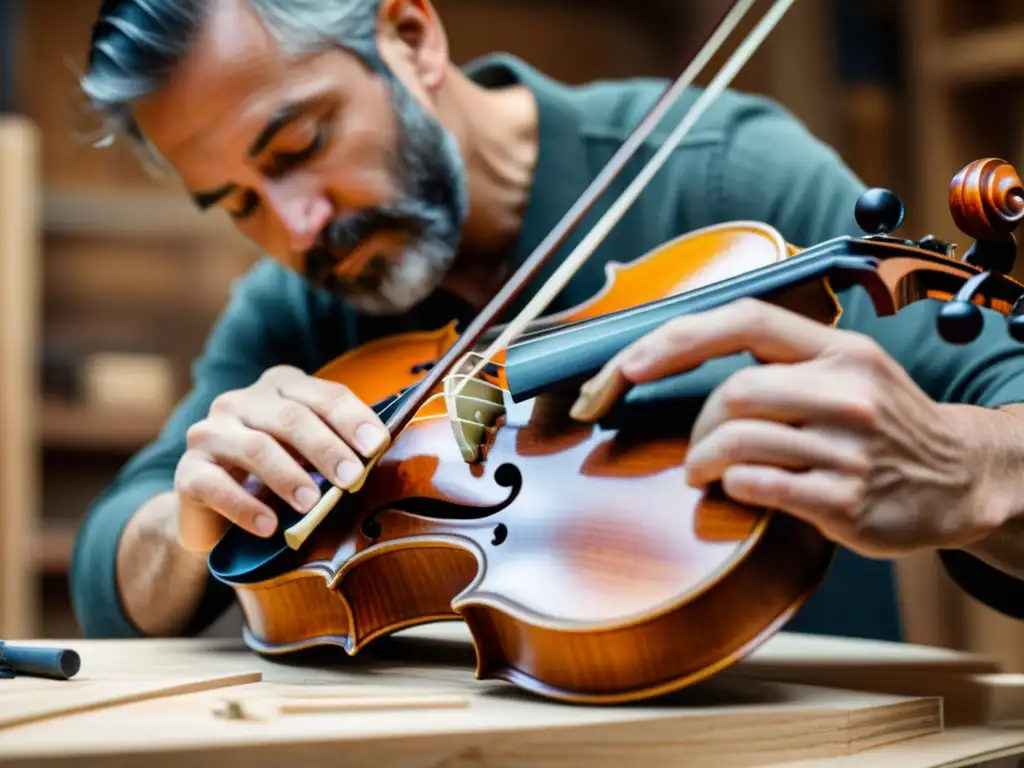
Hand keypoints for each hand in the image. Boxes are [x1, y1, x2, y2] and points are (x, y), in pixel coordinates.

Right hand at [174, 366, 389, 551]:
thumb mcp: (311, 456)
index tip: (377, 446)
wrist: (215, 511)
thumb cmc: (278, 475)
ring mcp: (210, 433)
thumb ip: (340, 449)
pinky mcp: (188, 471)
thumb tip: (378, 457)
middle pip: (291, 419)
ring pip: (255, 447)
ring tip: (312, 505)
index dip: (352, 419)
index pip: (324, 395)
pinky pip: (215, 486)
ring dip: (288, 477)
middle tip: (352, 479)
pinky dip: (244, 507)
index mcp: (281, 387)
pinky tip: (269, 526)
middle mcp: (241, 401)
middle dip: (326, 449)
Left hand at [568, 298, 1000, 557]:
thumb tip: (683, 354)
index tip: (629, 365)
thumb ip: (783, 361)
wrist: (963, 479)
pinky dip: (733, 486)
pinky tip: (739, 488)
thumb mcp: (849, 372)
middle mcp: (849, 392)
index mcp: (841, 351)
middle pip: (735, 393)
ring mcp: (849, 448)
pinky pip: (759, 485)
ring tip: (703, 471)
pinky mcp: (846, 500)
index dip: (678, 339)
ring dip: (704, 459)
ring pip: (740, 440)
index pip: (746, 321)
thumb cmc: (883, 424)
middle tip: (698, 449)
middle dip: (698, 425)